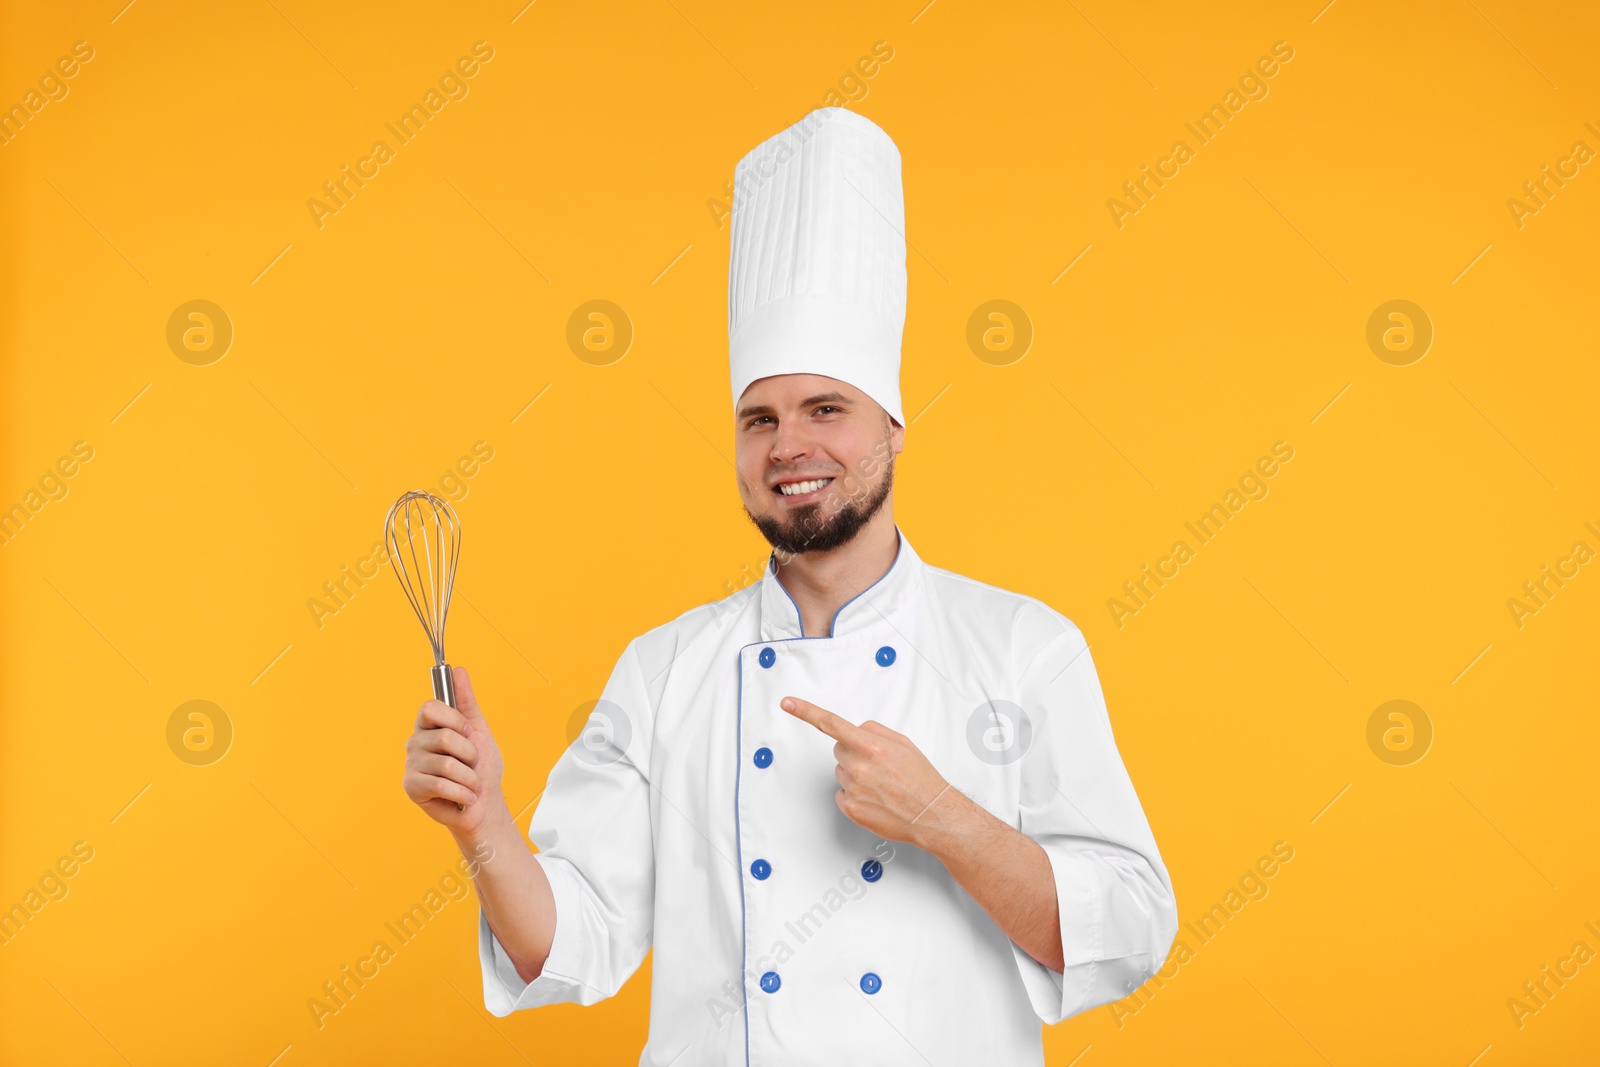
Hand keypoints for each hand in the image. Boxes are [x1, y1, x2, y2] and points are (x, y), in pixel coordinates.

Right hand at [403, 666, 506, 838]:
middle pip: (444, 737)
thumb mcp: (478, 729)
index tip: (469, 732)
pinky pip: (440, 784)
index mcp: (429, 725)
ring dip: (469, 777)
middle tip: (472, 764)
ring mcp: (412, 765)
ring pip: (446, 764)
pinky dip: (462, 792)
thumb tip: (459, 669)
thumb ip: (466, 700)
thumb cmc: (481, 766)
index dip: (455, 720)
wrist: (485, 803)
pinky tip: (467, 797)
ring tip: (471, 783)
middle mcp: (416, 742)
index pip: (430, 707)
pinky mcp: (411, 787)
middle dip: (470, 753)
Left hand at [780, 696, 955, 846]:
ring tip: (881, 784)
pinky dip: (853, 794)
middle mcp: (859, 767)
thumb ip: (874, 732)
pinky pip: (841, 793)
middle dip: (853, 753)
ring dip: (855, 774)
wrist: (931, 813)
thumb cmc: (920, 779)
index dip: (806, 712)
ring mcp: (853, 789)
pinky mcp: (850, 808)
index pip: (831, 724)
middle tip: (877, 765)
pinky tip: (874, 798)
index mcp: (872, 746)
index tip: (788, 703)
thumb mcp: (903, 743)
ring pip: (841, 771)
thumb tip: (855, 731)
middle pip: (838, 750)